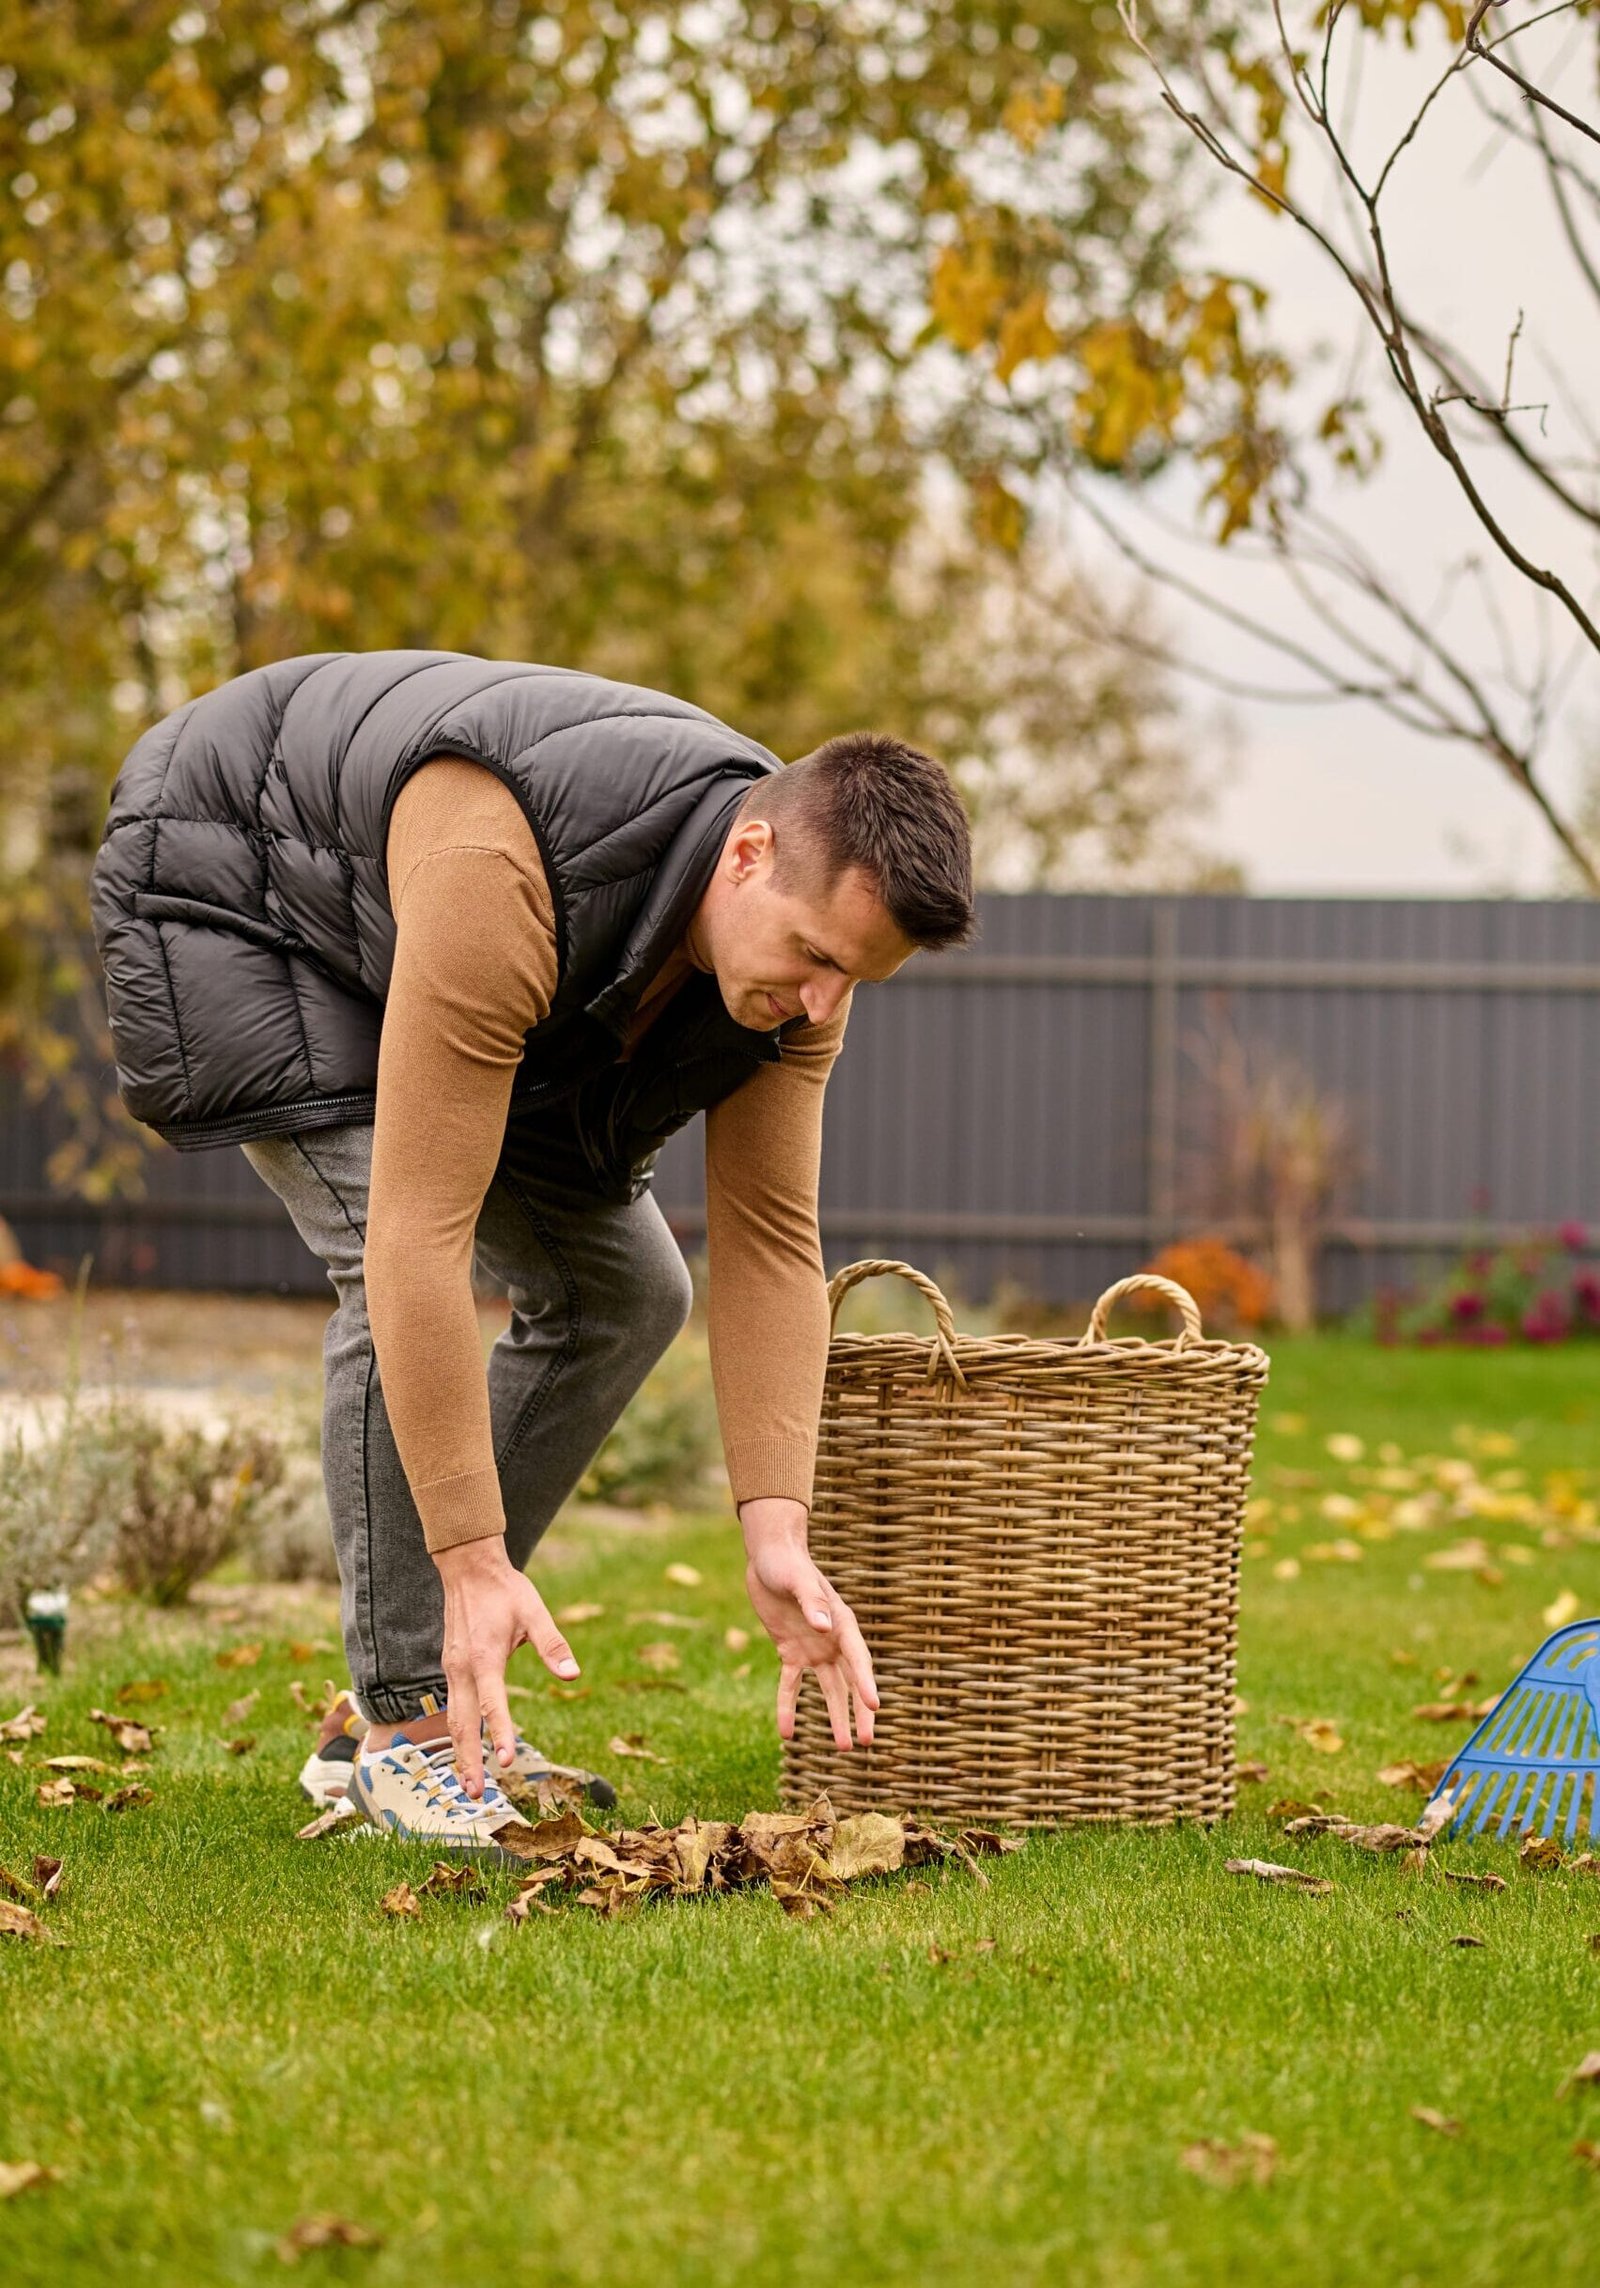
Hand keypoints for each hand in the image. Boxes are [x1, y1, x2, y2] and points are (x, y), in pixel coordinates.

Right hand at [434, 1536, 578, 1798]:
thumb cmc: (505, 1590)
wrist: (467, 1569)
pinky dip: (458, 1732)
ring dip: (461, 1752)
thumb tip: (573, 1676)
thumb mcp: (534, 1612)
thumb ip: (553, 1646)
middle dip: (469, 1760)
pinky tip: (466, 1750)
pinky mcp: (451, 1668)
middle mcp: (463, 1669)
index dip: (500, 1733)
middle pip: (463, 1723)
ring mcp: (453, 1670)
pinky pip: (452, 1707)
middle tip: (477, 1794)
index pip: (492, 1704)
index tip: (507, 1761)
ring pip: (454, 1719)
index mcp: (485, 1658)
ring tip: (469, 1784)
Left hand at [740, 1497, 878, 1751]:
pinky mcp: (790, 1652)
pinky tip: (787, 1733)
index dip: (866, 1683)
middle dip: (859, 1712)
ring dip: (835, 1717)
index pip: (858, 1659)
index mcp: (841, 1623)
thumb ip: (810, 1602)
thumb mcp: (797, 1580)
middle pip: (850, 1681)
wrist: (770, 1556)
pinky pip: (791, 1685)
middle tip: (866, 1742)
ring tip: (843, 1747)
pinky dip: (788, 1707)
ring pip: (829, 1689)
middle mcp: (832, 1640)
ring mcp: (813, 1649)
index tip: (875, 1707)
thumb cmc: (788, 1563)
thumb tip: (822, 1626)